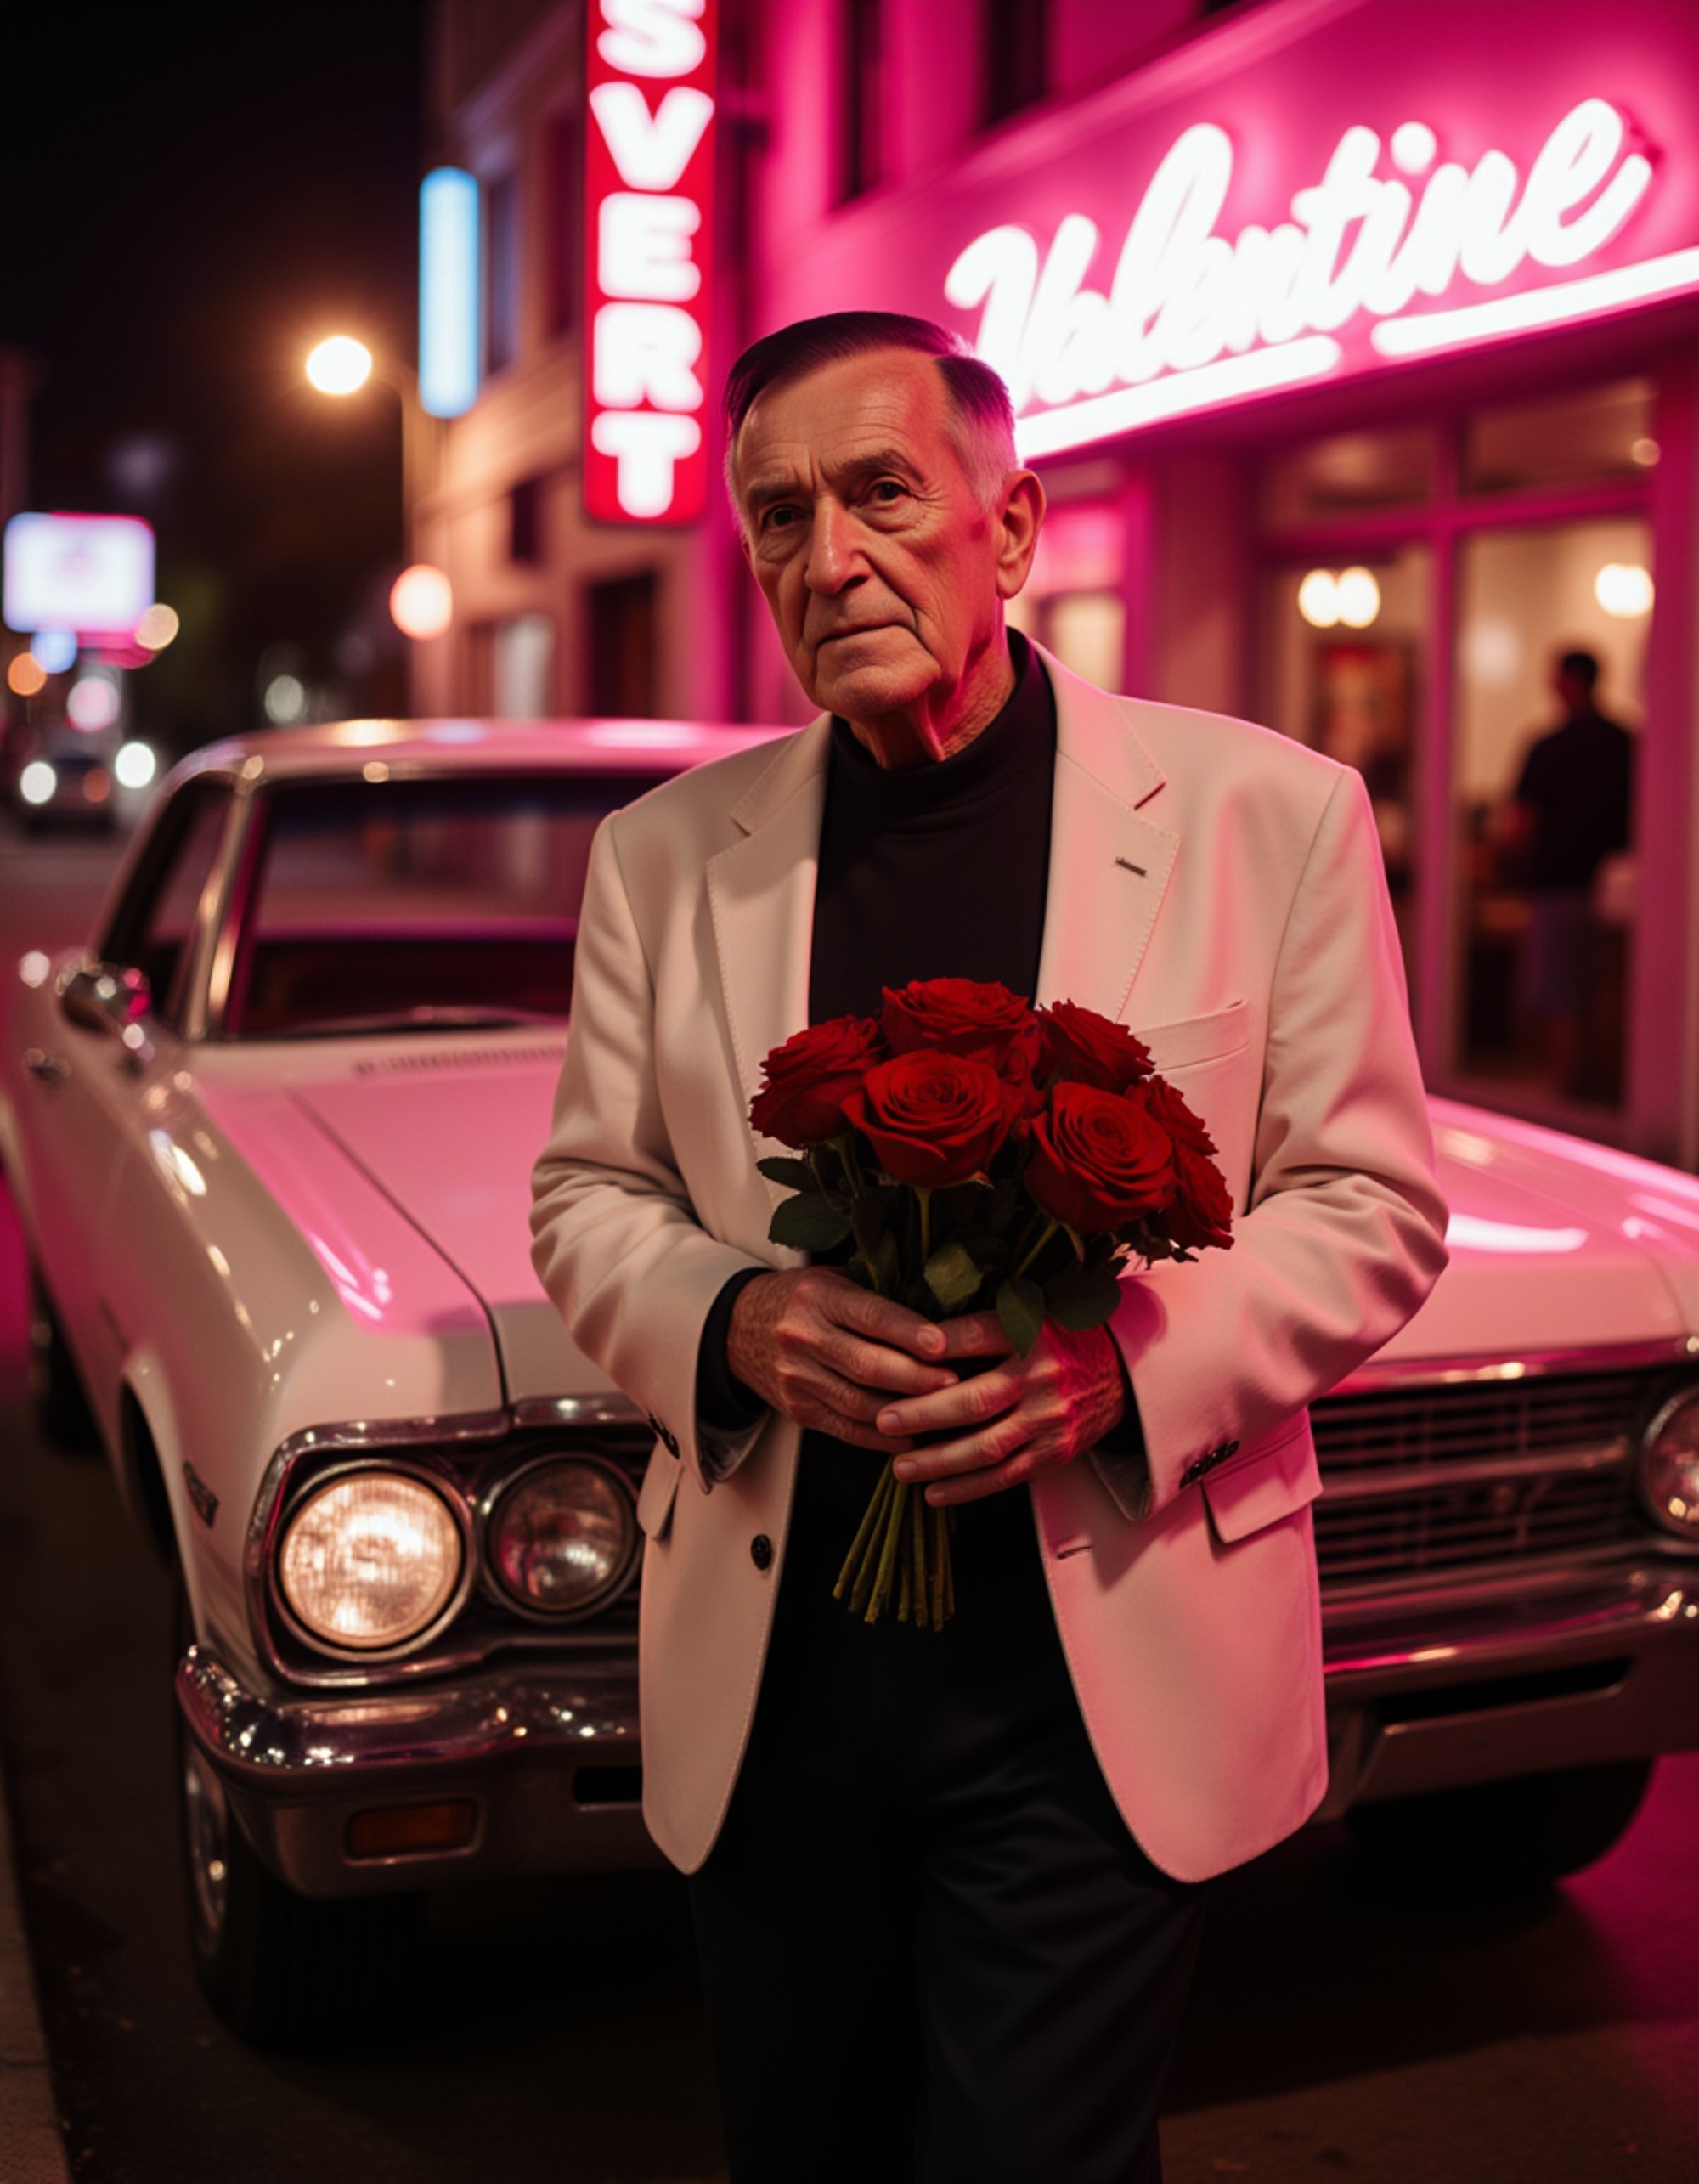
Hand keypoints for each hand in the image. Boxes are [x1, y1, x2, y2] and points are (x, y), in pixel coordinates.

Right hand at [726, 1269, 1005, 1453]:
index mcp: (818, 1296)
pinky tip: (913, 1436)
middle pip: (867, 1365)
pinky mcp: (797, 1410)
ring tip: (944, 1412)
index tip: (944, 1345)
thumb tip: (942, 1308)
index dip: (908, 1332)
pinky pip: (846, 1429)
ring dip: (906, 1412)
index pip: (869, 1315)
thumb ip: (876, 1293)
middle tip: (958, 1382)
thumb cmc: (800, 1299)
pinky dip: (882, 1437)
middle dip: (917, 1378)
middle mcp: (803, 1337)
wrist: (737, 1327)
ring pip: (860, 1403)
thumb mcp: (832, 1279)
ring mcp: (797, 1377)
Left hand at [876, 1319, 1125, 1504]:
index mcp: (1032, 1332)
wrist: (1124, 1371)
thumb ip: (981, 1324)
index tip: (896, 1354)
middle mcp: (1042, 1376)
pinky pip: (1006, 1476)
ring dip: (939, 1461)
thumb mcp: (1030, 1313)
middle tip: (884, 1421)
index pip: (978, 1334)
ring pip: (987, 1446)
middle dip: (924, 1414)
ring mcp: (1051, 1419)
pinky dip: (968, 1488)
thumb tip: (916, 1338)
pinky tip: (934, 1492)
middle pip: (975, 1399)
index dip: (938, 1344)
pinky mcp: (1056, 1452)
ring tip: (901, 1467)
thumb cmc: (1059, 1338)